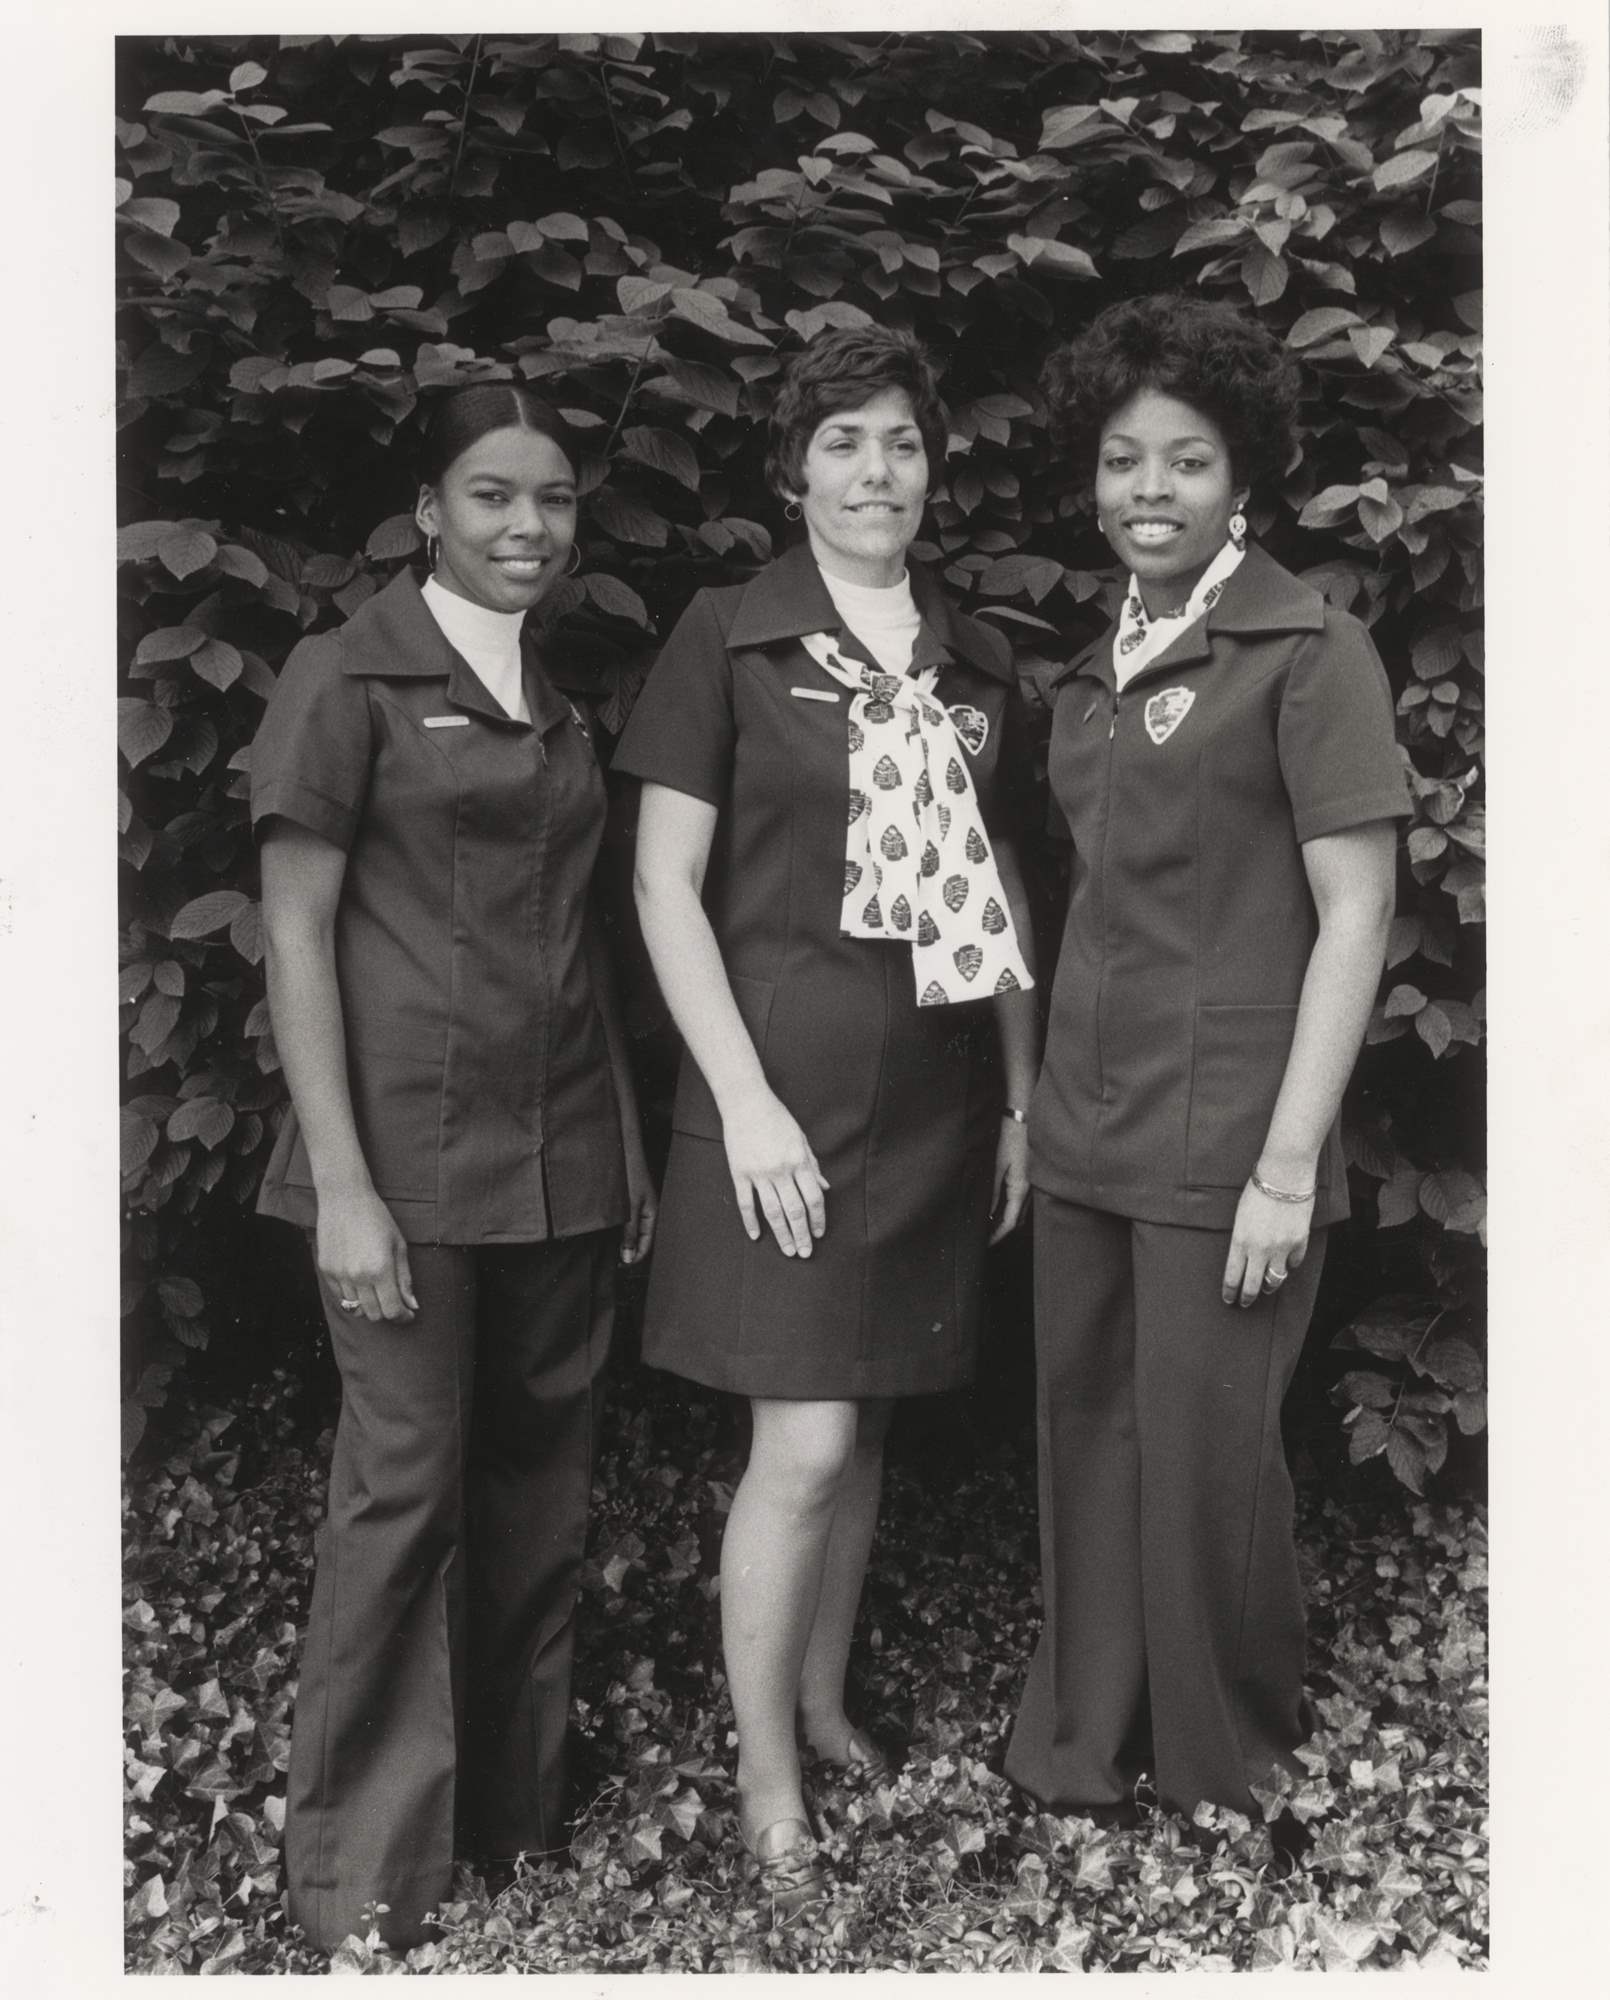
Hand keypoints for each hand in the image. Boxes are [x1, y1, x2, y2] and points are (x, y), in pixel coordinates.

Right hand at [316, 1185, 417, 1323]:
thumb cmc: (377, 1219)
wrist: (344, 1199)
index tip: (408, 1314)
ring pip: (356, 1309)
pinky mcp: (326, 1271)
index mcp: (380, 1269)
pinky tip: (362, 1285)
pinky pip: (340, 1297)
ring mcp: (339, 1275)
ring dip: (370, 1306)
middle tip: (395, 1302)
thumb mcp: (398, 1246)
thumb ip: (405, 1279)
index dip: (403, 1317)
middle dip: (388, 1312)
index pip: (392, 1310)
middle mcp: (357, 1276)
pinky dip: (353, 1298)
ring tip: (378, 1292)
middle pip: (374, 1314)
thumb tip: (412, 1305)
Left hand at [620, 1144, 657, 1265]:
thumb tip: (628, 1257)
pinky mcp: (628, 1198)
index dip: (634, 1257)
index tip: (619, 1264)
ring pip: (631, 1229)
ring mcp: (637, 1204)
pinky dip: (618, 1226)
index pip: (647, 1245)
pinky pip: (625, 1219)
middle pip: (640, 1239)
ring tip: (609, 1245)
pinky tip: (607, 1227)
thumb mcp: (628, 1208)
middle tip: (613, 1258)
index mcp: (652, 1214)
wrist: (623, 1146)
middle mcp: (647, 1211)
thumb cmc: (629, 1171)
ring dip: (622, 1238)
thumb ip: (629, 1233)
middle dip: (628, 1250)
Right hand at [721, 1089, 828, 1256]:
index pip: (813, 1198)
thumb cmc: (777, 1118)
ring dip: (782, 1234)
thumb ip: (813, 1165)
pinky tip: (756, 1236)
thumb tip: (825, 1189)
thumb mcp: (801, 1139)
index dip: (818, 1219)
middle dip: (802, 1235)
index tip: (819, 1233)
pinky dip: (751, 1221)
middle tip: (805, 1253)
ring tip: (788, 1250)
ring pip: (772, 1212)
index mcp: (799, 1161)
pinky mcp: (740, 1173)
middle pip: (795, 1211)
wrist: (746, 1103)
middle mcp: (781, 1170)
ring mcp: (759, 1173)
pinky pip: (746, 1203)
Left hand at [989, 1116, 1030, 1244]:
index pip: (1010, 1222)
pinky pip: (1022, 1197)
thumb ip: (992, 1191)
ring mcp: (1033, 1181)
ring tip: (990, 1223)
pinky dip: (1012, 1205)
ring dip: (1008, 1218)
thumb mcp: (997, 1165)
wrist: (1025, 1114)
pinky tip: (1000, 1204)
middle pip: (1018, 1218)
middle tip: (986, 1236)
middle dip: (1003, 1230)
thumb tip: (988, 1213)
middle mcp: (1030, 1188)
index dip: (998, 1235)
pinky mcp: (1031, 1174)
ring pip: (1021, 1209)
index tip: (986, 1244)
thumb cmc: (1011, 1137)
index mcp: (1021, 1188)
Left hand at [1221, 1179, 1313, 1308]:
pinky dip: (1288, 1265)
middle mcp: (1260, 1249)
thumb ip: (1241, 1239)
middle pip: (1253, 1286)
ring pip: (1275, 1280)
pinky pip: (1294, 1263)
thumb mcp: (1240, 1216)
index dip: (1230, 1292)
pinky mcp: (1299, 1242)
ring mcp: (1281, 1247)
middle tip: (1244, 1303)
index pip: (1232, 1276)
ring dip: (1269, 1286)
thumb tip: (1244, 1258)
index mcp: (1240, 1241)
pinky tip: (1285, 1264)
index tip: (1228, 1299)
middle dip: (1247, 1298)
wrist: (1284, 1175)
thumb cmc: (1257, 1190)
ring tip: (1266, 1287)